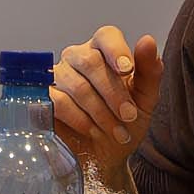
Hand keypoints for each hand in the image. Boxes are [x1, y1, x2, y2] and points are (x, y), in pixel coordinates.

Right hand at [50, 28, 160, 167]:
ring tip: (115, 130)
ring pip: (76, 85)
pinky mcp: (43, 98)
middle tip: (129, 115)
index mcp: (103, 51)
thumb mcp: (145, 100)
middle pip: (91, 62)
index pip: (106, 36)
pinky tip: (92, 130)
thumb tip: (148, 40)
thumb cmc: (126, 122)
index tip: (127, 71)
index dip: (116, 51)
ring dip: (100, 111)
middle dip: (114, 93)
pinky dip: (79, 119)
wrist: (108, 156)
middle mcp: (77, 58)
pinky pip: (58, 101)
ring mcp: (57, 76)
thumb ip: (149, 71)